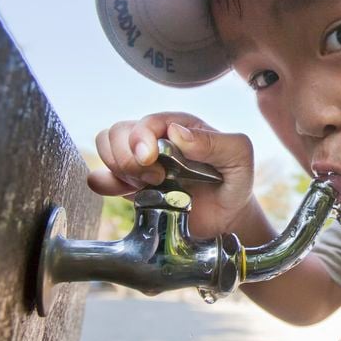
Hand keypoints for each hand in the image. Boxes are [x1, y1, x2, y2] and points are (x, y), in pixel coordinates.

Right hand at [87, 112, 258, 237]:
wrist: (227, 218)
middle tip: (156, 178)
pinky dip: (104, 183)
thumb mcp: (239, 156)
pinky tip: (127, 191)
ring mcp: (141, 162)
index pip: (146, 122)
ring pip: (105, 147)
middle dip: (127, 156)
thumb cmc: (235, 181)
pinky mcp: (131, 186)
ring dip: (118, 168)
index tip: (153, 162)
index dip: (141, 139)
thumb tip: (177, 132)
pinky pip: (101, 177)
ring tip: (145, 186)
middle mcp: (156, 140)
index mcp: (180, 126)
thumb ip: (216, 141)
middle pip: (117, 132)